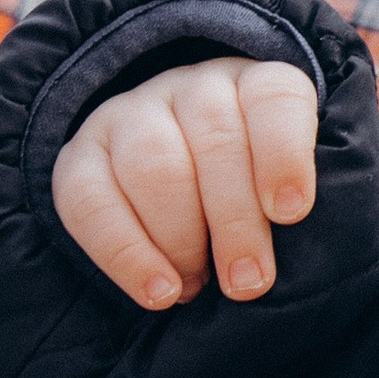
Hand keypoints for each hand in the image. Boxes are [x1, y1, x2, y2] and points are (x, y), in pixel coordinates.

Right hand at [52, 52, 320, 308]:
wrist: (188, 197)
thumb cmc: (259, 202)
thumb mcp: (293, 194)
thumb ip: (298, 205)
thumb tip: (293, 234)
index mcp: (257, 86)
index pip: (274, 96)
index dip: (284, 153)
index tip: (291, 212)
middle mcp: (193, 88)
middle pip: (215, 138)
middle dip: (234, 220)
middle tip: (249, 282)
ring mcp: (131, 115)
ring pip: (153, 164)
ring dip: (180, 237)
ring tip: (199, 288)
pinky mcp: (80, 155)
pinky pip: (88, 198)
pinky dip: (124, 252)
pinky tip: (159, 291)